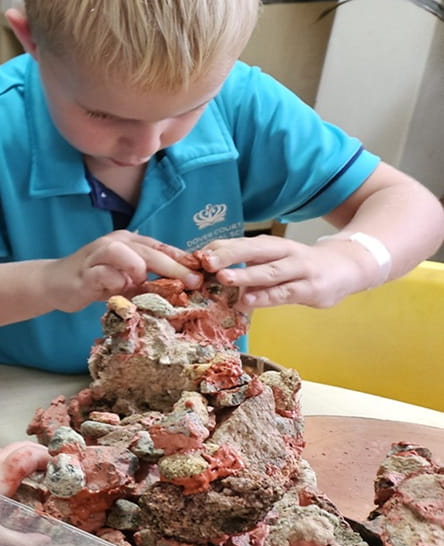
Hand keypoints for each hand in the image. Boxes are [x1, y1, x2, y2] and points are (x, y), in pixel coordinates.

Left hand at [0, 441, 50, 545]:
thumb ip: (24, 541)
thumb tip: (44, 541)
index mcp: (2, 473)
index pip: (33, 453)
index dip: (49, 459)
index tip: (58, 471)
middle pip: (19, 447)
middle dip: (36, 458)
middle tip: (44, 478)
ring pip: (1, 453)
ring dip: (14, 464)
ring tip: (17, 488)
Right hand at [51, 232, 201, 311]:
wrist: (55, 282)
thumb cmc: (94, 280)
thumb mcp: (126, 279)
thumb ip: (149, 281)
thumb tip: (182, 290)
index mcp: (129, 241)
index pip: (162, 247)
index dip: (184, 260)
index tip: (205, 273)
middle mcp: (115, 243)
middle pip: (151, 252)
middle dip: (175, 268)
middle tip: (194, 282)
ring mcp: (98, 256)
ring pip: (129, 256)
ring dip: (144, 272)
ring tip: (154, 287)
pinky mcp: (85, 272)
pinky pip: (106, 275)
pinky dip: (118, 283)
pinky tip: (122, 291)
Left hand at [197, 234, 373, 309]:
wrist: (348, 266)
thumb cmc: (301, 266)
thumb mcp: (274, 261)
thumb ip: (248, 268)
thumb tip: (210, 274)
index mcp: (270, 246)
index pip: (241, 244)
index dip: (219, 249)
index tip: (196, 255)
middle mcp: (283, 253)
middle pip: (253, 251)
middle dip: (228, 255)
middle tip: (205, 262)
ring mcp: (299, 270)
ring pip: (269, 271)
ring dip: (246, 276)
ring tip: (223, 279)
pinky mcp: (310, 289)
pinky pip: (283, 293)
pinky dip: (264, 297)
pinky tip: (246, 302)